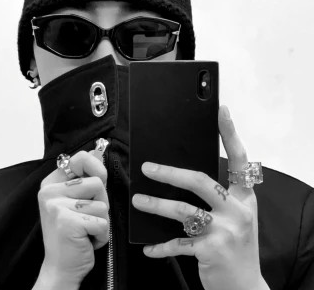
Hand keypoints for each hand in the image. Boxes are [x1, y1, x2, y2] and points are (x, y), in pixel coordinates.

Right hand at [35, 151, 108, 288]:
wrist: (61, 267)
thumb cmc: (72, 232)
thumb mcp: (77, 199)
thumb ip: (85, 175)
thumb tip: (97, 151)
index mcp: (52, 183)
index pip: (80, 157)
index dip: (96, 167)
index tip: (98, 179)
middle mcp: (50, 192)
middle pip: (98, 182)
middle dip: (101, 201)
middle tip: (86, 216)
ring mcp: (56, 207)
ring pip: (102, 203)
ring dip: (102, 220)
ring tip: (86, 228)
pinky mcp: (67, 223)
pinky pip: (102, 222)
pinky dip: (101, 235)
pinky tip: (86, 240)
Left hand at [132, 105, 269, 289]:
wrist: (246, 286)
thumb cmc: (236, 244)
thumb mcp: (235, 215)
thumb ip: (216, 196)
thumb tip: (181, 174)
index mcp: (244, 197)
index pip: (239, 159)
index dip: (230, 134)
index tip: (220, 111)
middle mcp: (237, 210)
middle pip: (200, 180)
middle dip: (169, 173)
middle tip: (147, 168)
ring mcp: (225, 231)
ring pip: (183, 210)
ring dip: (156, 205)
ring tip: (138, 200)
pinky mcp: (212, 251)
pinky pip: (178, 243)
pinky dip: (161, 245)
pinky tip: (148, 246)